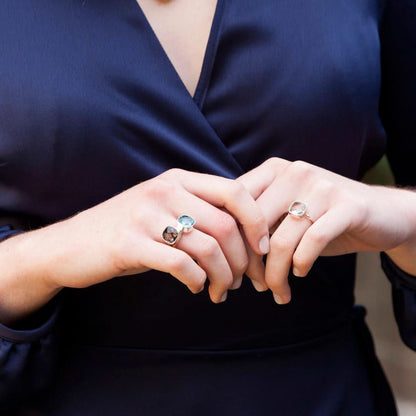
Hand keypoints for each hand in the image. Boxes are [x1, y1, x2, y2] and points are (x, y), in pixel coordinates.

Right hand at [45, 168, 269, 302]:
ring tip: (221, 290)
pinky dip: (198, 281)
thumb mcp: (164, 209)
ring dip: (223, 276)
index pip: (235, 191)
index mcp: (178, 180)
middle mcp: (164, 191)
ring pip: (208, 248)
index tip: (263, 248)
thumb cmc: (129, 230)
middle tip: (241, 281)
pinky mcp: (130, 243)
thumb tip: (248, 233)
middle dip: (243, 260)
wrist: (71, 244)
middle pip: (226, 225)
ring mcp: (145, 216)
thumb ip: (199, 211)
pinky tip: (198, 288)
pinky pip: (181, 265)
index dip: (257, 221)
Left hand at [238, 157, 415, 303]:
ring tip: (277, 291)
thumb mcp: (285, 212)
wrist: (379, 213)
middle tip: (254, 284)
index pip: (236, 205)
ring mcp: (322, 187)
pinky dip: (301, 264)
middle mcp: (295, 172)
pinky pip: (311, 242)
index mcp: (274, 170)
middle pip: (254, 225)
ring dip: (275, 274)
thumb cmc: (321, 217)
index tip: (233, 266)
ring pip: (281, 240)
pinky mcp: (347, 206)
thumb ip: (257, 221)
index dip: (230, 239)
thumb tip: (223, 251)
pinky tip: (301, 273)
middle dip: (250, 263)